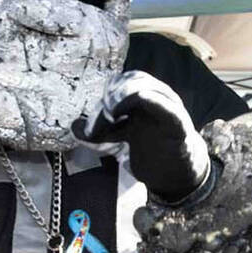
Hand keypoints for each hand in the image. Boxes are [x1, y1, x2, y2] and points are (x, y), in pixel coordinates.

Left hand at [74, 71, 210, 202]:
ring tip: (111, 115)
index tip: (95, 121)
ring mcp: (168, 108)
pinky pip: (167, 108)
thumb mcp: (118, 140)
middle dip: (112, 96)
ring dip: (124, 97)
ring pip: (147, 88)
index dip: (105, 95)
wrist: (175, 173)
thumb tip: (73, 127)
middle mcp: (156, 97)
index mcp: (143, 97)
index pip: (121, 81)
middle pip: (132, 79)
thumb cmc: (149, 151)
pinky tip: (140, 100)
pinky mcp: (178, 124)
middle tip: (102, 118)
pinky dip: (153, 101)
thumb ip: (98, 133)